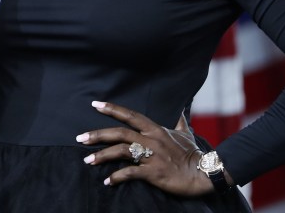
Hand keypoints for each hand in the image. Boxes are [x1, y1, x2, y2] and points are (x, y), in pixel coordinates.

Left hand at [76, 101, 212, 195]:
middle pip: (119, 133)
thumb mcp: (185, 133)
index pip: (130, 115)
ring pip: (121, 152)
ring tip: (88, 160)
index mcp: (155, 129)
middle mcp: (151, 140)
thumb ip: (179, 121)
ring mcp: (152, 156)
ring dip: (102, 156)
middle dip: (98, 135)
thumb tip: (181, 108)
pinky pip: (131, 173)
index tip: (95, 104)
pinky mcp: (153, 173)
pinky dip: (117, 177)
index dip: (112, 109)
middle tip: (80, 138)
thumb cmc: (193, 153)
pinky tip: (108, 181)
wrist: (204, 173)